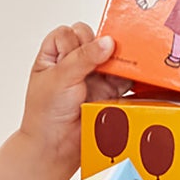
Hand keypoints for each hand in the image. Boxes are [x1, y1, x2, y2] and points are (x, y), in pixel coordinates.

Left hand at [20, 23, 128, 177]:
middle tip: (101, 61)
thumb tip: (108, 42)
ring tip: (121, 64)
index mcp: (54, 55)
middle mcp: (74, 63)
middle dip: (100, 48)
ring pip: (111, 57)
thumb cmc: (46, 113)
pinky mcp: (109, 92)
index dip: (75, 41)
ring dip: (118, 60)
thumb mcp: (60, 77)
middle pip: (94, 41)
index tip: (75, 57)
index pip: (69, 33)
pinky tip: (134, 75)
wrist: (56, 147)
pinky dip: (130, 77)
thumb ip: (84, 57)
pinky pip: (124, 79)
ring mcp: (93, 77)